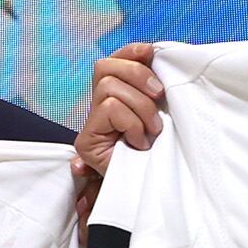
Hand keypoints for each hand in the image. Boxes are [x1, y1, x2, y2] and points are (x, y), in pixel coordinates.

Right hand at [71, 42, 161, 224]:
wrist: (152, 195)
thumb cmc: (162, 155)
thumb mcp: (162, 113)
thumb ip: (154, 88)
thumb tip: (152, 52)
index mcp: (115, 97)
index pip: (113, 60)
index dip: (131, 52)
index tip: (153, 52)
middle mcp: (96, 109)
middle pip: (105, 67)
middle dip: (138, 76)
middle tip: (159, 97)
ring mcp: (89, 126)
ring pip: (108, 88)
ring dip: (140, 107)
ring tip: (151, 130)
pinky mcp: (85, 141)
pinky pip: (110, 109)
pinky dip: (131, 123)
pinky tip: (139, 143)